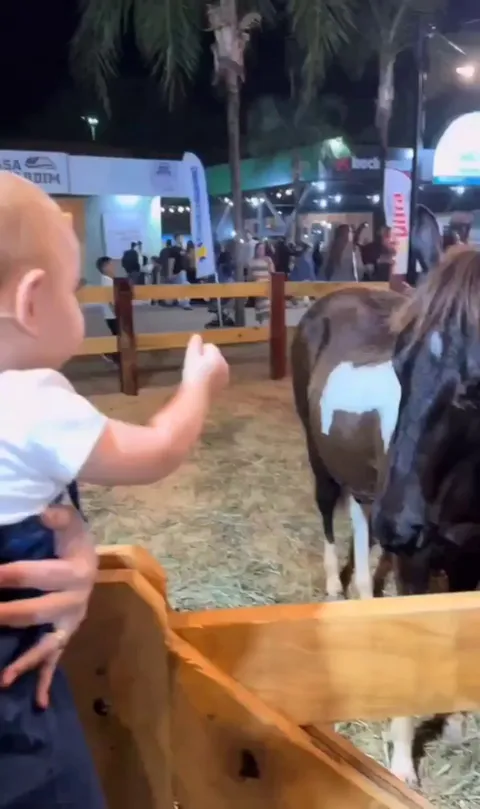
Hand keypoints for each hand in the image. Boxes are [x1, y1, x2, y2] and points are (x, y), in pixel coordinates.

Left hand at [0, 504, 95, 707]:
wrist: (90, 559)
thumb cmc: (73, 539)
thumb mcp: (70, 522)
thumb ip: (59, 516)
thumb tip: (43, 513)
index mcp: (76, 572)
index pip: (37, 575)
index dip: (9, 575)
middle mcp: (76, 601)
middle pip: (36, 612)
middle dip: (5, 616)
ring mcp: (70, 622)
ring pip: (46, 644)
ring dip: (24, 661)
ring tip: (4, 678)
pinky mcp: (65, 635)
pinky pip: (55, 660)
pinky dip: (46, 681)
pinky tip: (39, 703)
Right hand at [182, 334, 228, 395]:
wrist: (198, 395)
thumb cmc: (194, 372)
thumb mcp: (191, 354)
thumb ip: (195, 343)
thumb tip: (197, 336)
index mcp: (218, 355)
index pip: (209, 347)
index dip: (199, 351)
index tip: (192, 358)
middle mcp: (225, 364)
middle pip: (213, 358)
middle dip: (205, 360)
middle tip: (193, 368)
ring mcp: (224, 377)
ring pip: (215, 368)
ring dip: (208, 370)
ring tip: (196, 377)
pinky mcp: (222, 387)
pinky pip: (215, 379)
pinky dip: (209, 379)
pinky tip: (201, 384)